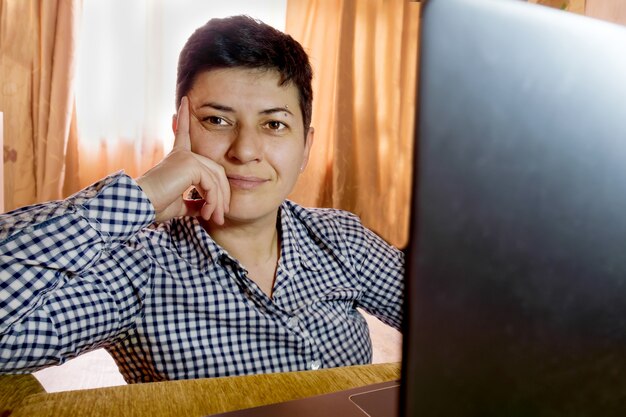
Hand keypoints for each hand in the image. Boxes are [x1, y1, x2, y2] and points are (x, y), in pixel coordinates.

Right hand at [136, 96, 229, 223]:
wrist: (140, 206)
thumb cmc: (154, 206)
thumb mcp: (178, 205)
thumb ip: (193, 203)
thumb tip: (205, 209)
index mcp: (178, 159)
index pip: (184, 135)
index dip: (184, 119)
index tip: (185, 102)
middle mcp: (183, 154)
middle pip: (216, 171)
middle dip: (222, 195)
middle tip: (220, 216)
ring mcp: (187, 157)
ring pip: (216, 179)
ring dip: (218, 202)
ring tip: (216, 219)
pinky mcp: (189, 163)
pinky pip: (211, 184)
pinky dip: (213, 200)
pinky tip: (207, 213)